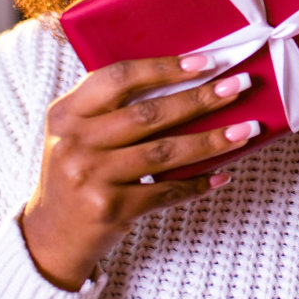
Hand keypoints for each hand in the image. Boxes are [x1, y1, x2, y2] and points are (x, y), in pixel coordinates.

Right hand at [20, 53, 256, 290]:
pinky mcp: (109, 209)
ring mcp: (90, 177)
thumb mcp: (78, 133)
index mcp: (66, 113)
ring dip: (212, 140)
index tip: (207, 62)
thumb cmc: (77, 172)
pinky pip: (166, 191)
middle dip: (201, 99)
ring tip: (247, 129)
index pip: (119, 78)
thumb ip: (113, 107)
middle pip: (149, 114)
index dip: (165, 67)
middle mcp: (75, 143)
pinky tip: (222, 174)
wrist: (51, 236)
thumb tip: (187, 80)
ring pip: (165, 152)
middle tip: (240, 85)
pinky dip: (197, 184)